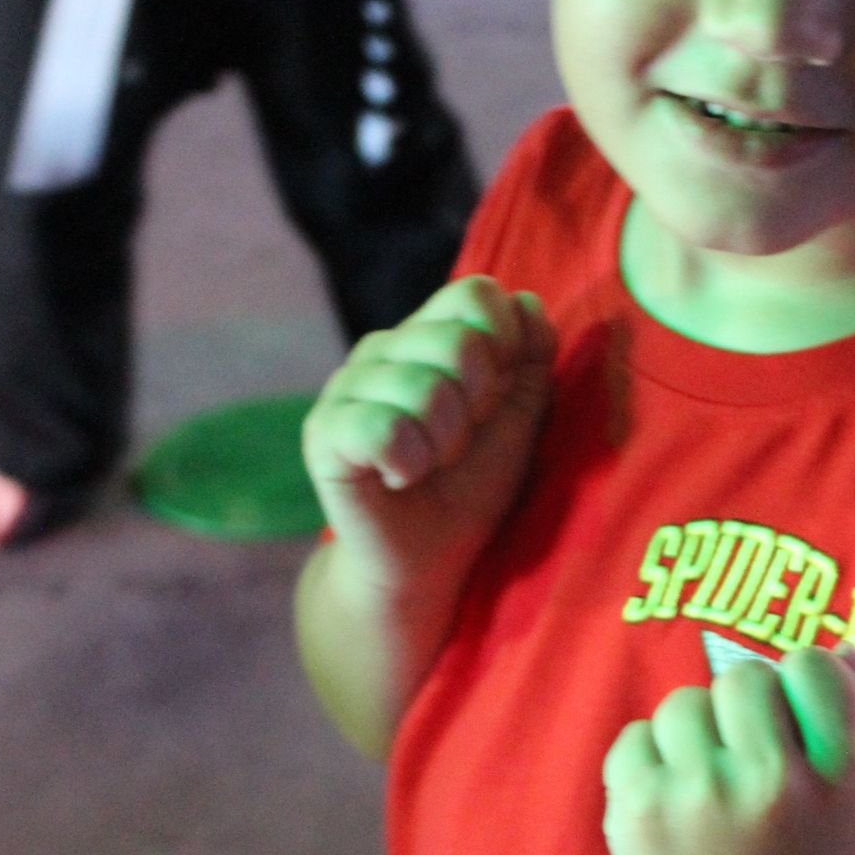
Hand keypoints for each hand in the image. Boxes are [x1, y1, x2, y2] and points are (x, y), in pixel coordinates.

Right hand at [302, 276, 554, 586]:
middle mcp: (382, 350)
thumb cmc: (470, 487)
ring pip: (424, 389)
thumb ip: (531, 360)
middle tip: (457, 444)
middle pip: (457, 341)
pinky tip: (399, 477)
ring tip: (429, 465)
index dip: (505, 346)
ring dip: (444, 444)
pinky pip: (385, 429)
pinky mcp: (323, 433)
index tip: (496, 398)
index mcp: (427, 335)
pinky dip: (409, 464)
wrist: (429, 560)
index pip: (475, 294)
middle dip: (478, 408)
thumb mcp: (519, 420)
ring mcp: (346, 387)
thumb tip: (529, 303)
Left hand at [601, 647, 854, 854]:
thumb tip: (840, 649)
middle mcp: (772, 788)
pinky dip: (652, 764)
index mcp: (840, 778)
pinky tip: (678, 806)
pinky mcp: (639, 816)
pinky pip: (636, 737)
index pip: (811, 665)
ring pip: (685, 703)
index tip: (801, 728)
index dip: (803, 686)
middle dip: (747, 711)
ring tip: (715, 788)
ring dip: (698, 735)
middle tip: (755, 762)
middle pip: (744, 678)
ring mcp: (699, 802)